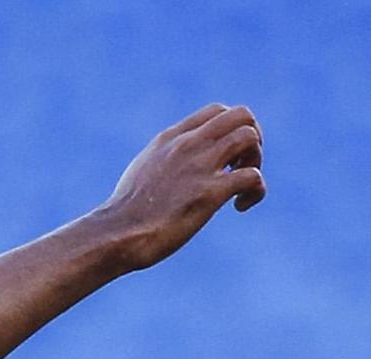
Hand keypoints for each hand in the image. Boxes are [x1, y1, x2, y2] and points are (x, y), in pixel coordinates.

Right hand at [93, 104, 265, 268]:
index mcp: (170, 139)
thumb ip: (164, 161)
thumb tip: (174, 170)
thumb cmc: (123, 215)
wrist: (114, 236)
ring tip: (241, 186)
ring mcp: (200, 166)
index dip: (230, 129)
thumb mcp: (142, 173)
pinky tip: (241, 205)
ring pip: (250, 137)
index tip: (224, 155)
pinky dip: (256, 190)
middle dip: (252, 137)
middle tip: (241, 165)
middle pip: (242, 116)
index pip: (216, 112)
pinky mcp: (210, 192)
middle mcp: (188, 145)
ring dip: (256, 159)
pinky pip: (253, 176)